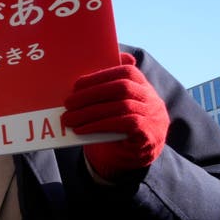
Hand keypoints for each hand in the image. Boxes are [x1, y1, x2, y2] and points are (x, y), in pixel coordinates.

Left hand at [62, 52, 168, 180]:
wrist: (141, 148)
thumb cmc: (122, 121)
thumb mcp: (116, 104)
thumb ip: (104, 93)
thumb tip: (76, 86)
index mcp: (141, 84)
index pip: (125, 71)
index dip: (101, 76)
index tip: (77, 84)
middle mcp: (149, 96)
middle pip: (122, 87)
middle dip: (92, 94)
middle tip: (68, 103)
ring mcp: (151, 114)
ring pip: (121, 107)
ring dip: (90, 112)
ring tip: (68, 119)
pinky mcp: (147, 132)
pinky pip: (125, 124)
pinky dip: (100, 126)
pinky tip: (81, 130)